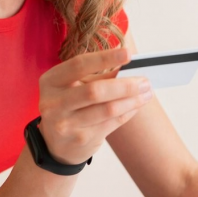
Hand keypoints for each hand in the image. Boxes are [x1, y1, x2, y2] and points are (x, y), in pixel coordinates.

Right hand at [36, 47, 152, 165]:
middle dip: (125, 85)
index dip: (105, 58)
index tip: (128, 53)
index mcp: (51, 81)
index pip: (79, 65)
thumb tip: (127, 65)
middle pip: (95, 91)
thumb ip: (96, 76)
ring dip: (132, 100)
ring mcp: (66, 124)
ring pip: (107, 109)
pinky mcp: (81, 139)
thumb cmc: (68, 106)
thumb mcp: (73, 86)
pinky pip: (112, 123)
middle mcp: (54, 103)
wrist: (54, 143)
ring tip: (147, 93)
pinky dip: (128, 112)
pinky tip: (136, 105)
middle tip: (145, 81)